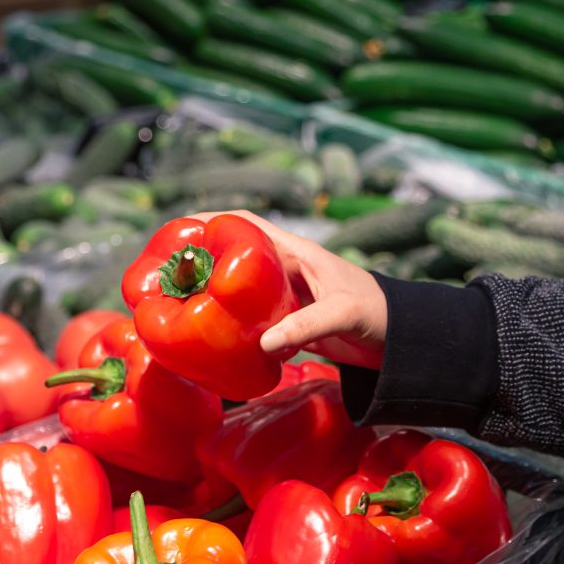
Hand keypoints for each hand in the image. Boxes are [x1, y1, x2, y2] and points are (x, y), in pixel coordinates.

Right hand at [189, 211, 386, 369]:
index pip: (248, 223)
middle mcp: (285, 269)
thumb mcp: (343, 315)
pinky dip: (229, 321)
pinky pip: (249, 315)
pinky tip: (210, 336)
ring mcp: (283, 295)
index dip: (213, 220)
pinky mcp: (285, 320)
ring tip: (177, 303)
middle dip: (201, 258)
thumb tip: (264, 343)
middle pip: (233, 254)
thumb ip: (306, 327)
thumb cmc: (377, 314)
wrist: (398, 340)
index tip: (179, 228)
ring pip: (238, 286)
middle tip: (165, 272)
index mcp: (296, 252)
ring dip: (211, 291)